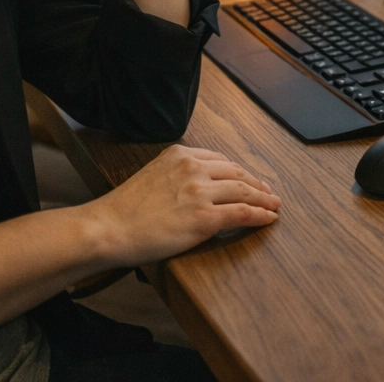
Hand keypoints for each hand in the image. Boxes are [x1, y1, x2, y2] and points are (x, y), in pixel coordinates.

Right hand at [83, 145, 280, 266]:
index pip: (219, 160)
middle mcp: (192, 168)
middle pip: (236, 172)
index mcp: (179, 155)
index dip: (238, 171)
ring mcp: (200, 192)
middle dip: (256, 183)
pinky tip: (269, 218)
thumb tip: (193, 188)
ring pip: (244, 191)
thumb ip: (174, 175)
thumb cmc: (123, 210)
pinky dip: (260, 215)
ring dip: (264, 199)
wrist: (109, 228)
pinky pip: (242, 213)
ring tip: (274, 206)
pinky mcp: (205, 218)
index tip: (248, 179)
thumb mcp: (151, 176)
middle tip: (268, 193)